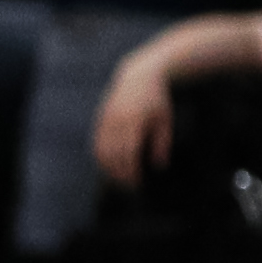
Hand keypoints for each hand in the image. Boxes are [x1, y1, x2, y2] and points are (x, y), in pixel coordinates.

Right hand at [94, 53, 172, 188]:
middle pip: (113, 155)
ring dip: (108, 169)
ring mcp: (105, 120)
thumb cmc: (156, 99)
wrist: (138, 76)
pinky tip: (109, 168)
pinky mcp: (99, 121)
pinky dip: (101, 159)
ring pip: (101, 152)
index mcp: (134, 120)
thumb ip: (162, 142)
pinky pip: (96, 145)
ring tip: (118, 180)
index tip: (137, 183)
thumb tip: (159, 166)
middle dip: (119, 174)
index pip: (129, 152)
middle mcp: (116, 121)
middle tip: (128, 187)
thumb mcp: (164, 119)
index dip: (131, 171)